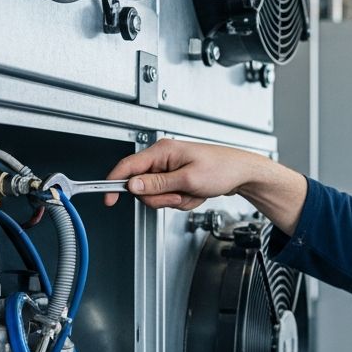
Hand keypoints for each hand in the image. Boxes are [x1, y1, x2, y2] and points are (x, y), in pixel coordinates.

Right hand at [104, 138, 307, 232]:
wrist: (242, 173)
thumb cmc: (222, 169)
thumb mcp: (188, 180)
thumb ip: (158, 184)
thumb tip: (133, 185)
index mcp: (162, 151)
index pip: (127, 167)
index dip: (114, 183)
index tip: (108, 197)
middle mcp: (163, 158)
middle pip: (143, 187)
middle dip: (161, 197)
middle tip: (180, 195)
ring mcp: (170, 169)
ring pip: (158, 195)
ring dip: (176, 200)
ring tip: (192, 192)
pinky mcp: (177, 178)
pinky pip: (171, 197)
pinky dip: (184, 200)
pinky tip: (196, 193)